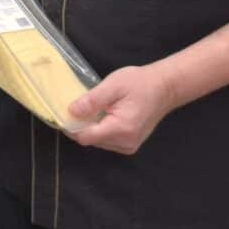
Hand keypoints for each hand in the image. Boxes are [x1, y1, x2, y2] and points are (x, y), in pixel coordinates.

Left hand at [67, 64, 182, 154]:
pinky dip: (101, 130)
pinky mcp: (130, 144)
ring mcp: (129, 145)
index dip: (72, 127)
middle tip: (80, 107)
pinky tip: (105, 116)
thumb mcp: (113, 86)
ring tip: (95, 109)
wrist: (165, 88)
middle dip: (81, 126)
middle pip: (91, 140)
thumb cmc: (140, 83)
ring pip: (98, 142)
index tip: (64, 114)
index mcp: (121, 128)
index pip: (86, 137)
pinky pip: (107, 141)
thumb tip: (71, 111)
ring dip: (92, 128)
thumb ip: (92, 100)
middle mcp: (126, 142)